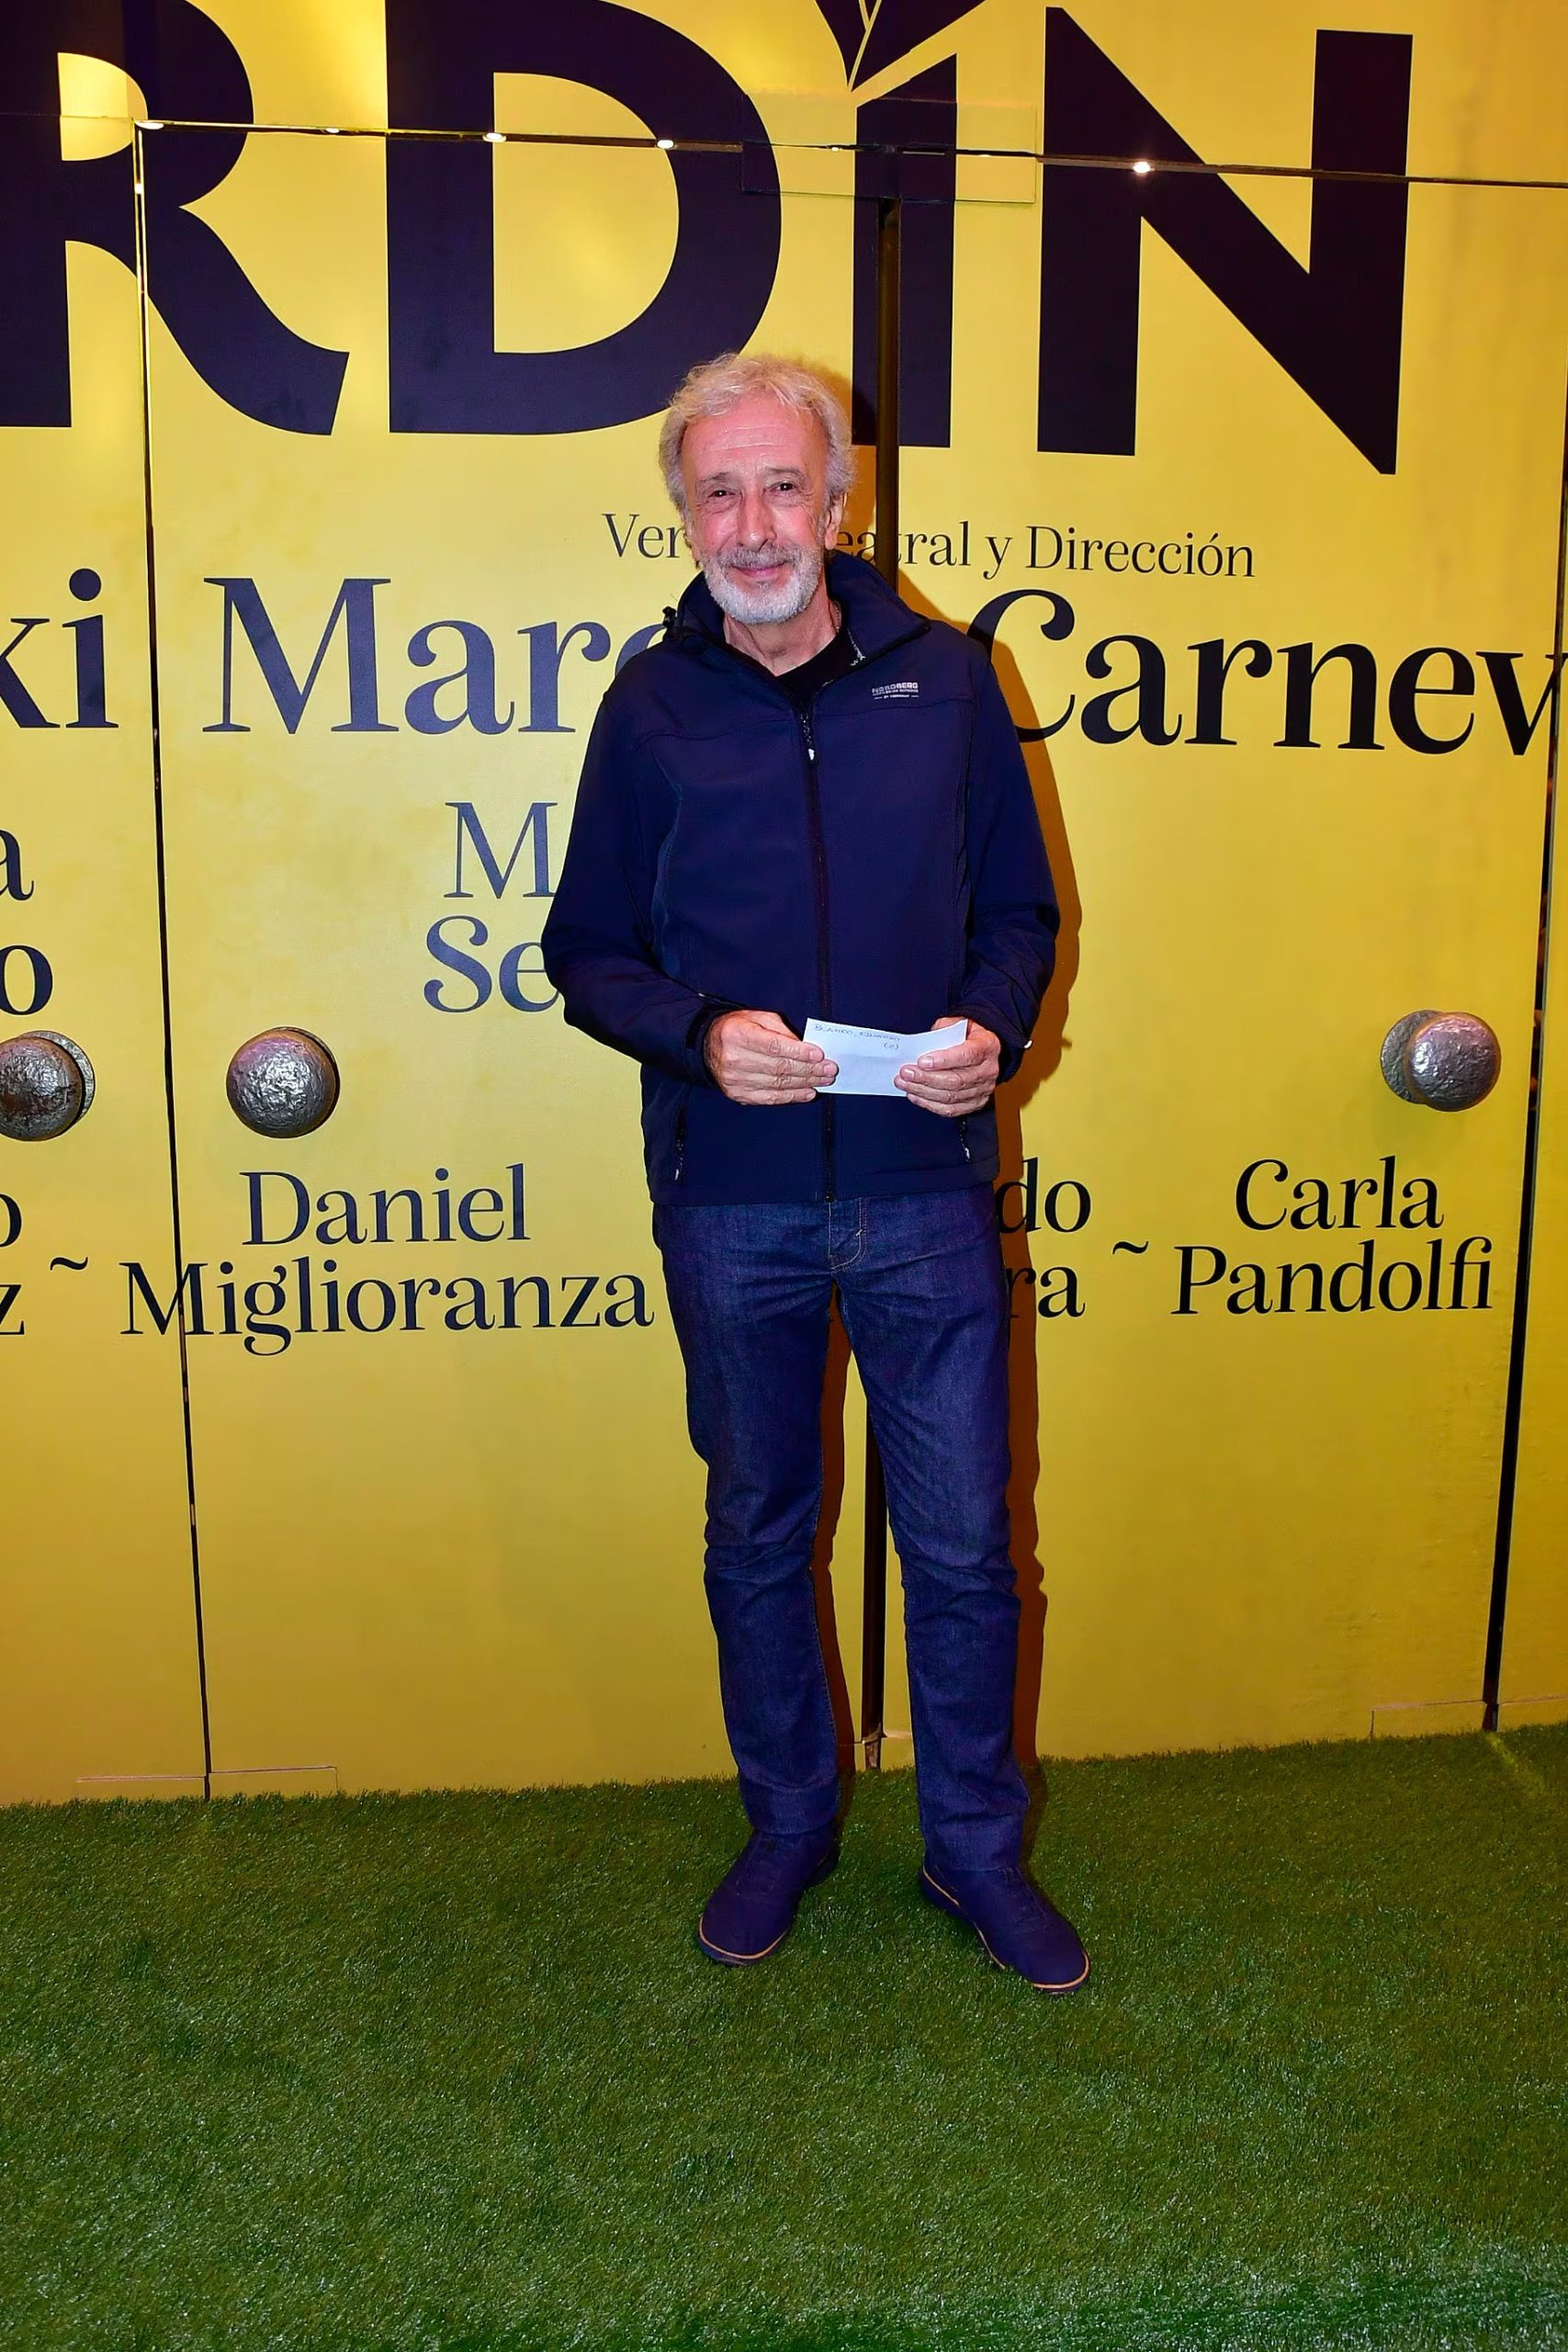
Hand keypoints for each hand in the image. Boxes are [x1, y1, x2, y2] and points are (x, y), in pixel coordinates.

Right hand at [704, 1009, 837, 1104]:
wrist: (706, 1047)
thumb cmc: (736, 1029)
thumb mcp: (757, 1017)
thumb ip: (780, 1030)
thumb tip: (804, 1047)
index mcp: (738, 1035)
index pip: (774, 1047)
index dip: (799, 1052)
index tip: (819, 1055)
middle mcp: (734, 1059)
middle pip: (779, 1068)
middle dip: (809, 1069)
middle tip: (829, 1069)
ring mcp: (735, 1080)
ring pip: (778, 1084)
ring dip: (805, 1083)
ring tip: (824, 1080)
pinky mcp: (739, 1094)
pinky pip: (771, 1098)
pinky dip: (792, 1096)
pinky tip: (808, 1092)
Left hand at [895, 1017, 999, 1116]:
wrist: (982, 1049)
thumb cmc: (967, 1035)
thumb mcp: (956, 1023)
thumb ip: (941, 1031)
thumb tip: (922, 1047)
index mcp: (987, 1046)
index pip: (967, 1055)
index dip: (943, 1060)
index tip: (921, 1062)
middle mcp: (988, 1070)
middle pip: (956, 1080)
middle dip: (926, 1078)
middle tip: (906, 1073)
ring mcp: (983, 1089)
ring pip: (951, 1097)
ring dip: (923, 1092)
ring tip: (905, 1084)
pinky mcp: (975, 1103)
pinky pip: (951, 1109)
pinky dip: (930, 1104)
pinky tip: (916, 1095)